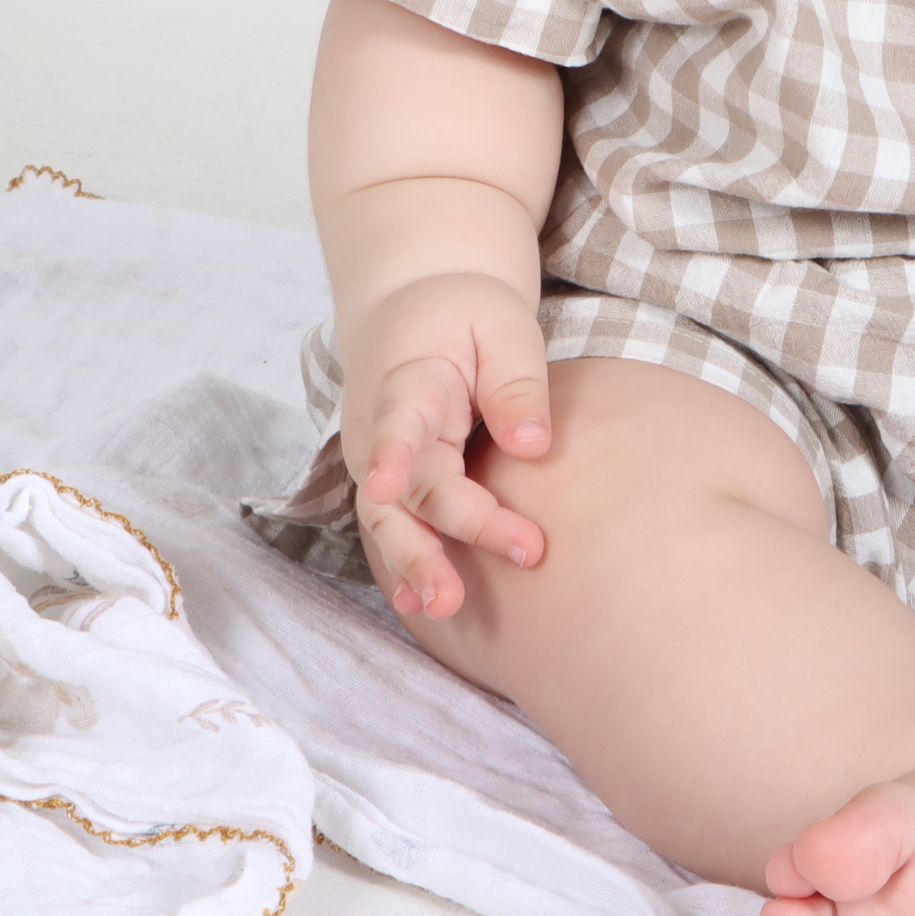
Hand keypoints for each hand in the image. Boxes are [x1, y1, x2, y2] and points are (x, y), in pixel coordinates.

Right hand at [339, 271, 556, 618]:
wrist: (416, 307)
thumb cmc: (467, 315)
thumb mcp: (502, 326)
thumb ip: (515, 381)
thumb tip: (533, 447)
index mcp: (410, 380)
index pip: (399, 420)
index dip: (393, 455)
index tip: (388, 485)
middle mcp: (383, 428)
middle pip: (402, 492)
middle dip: (426, 542)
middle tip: (455, 592)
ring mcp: (381, 459)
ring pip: (391, 520)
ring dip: (413, 566)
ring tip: (442, 607)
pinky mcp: (394, 483)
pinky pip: (398, 526)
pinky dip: (407, 565)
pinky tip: (422, 605)